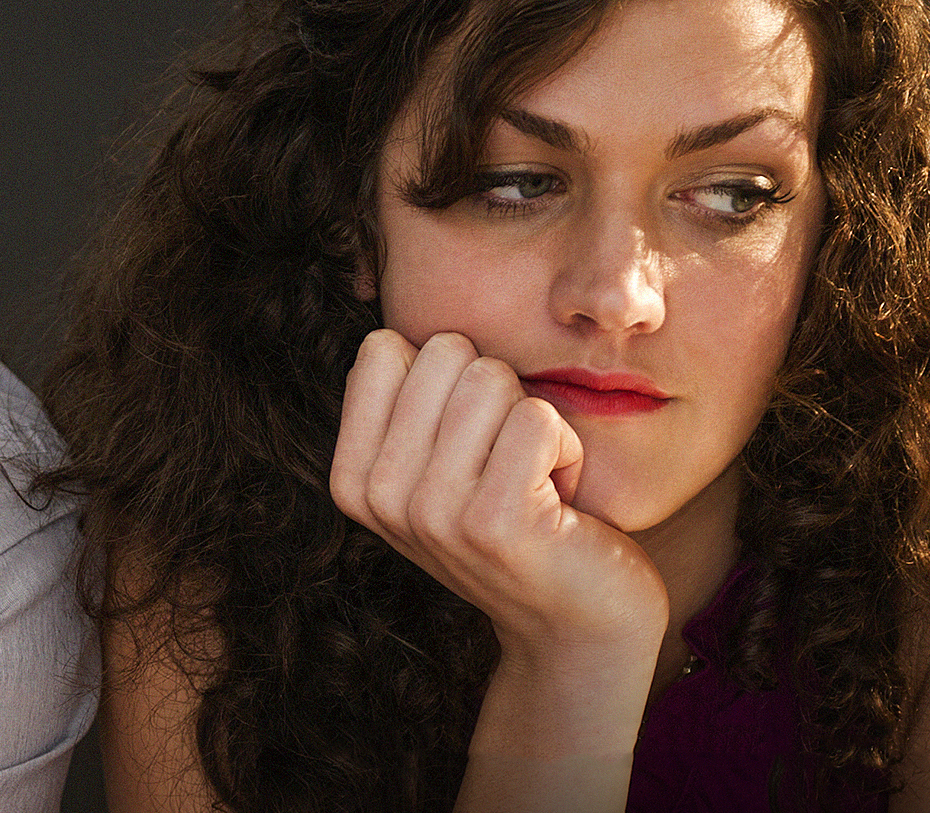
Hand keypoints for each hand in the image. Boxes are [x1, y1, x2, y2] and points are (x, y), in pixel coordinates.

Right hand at [329, 330, 665, 660]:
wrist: (576, 625)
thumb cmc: (518, 520)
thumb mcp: (435, 466)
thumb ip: (407, 402)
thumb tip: (382, 303)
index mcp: (352, 476)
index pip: (386, 346)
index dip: (445, 376)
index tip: (466, 442)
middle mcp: (380, 496)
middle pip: (445, 352)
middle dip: (497, 392)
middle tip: (507, 463)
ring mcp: (432, 513)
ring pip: (493, 379)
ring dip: (535, 422)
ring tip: (533, 481)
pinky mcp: (493, 522)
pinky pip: (538, 419)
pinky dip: (568, 449)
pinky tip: (560, 501)